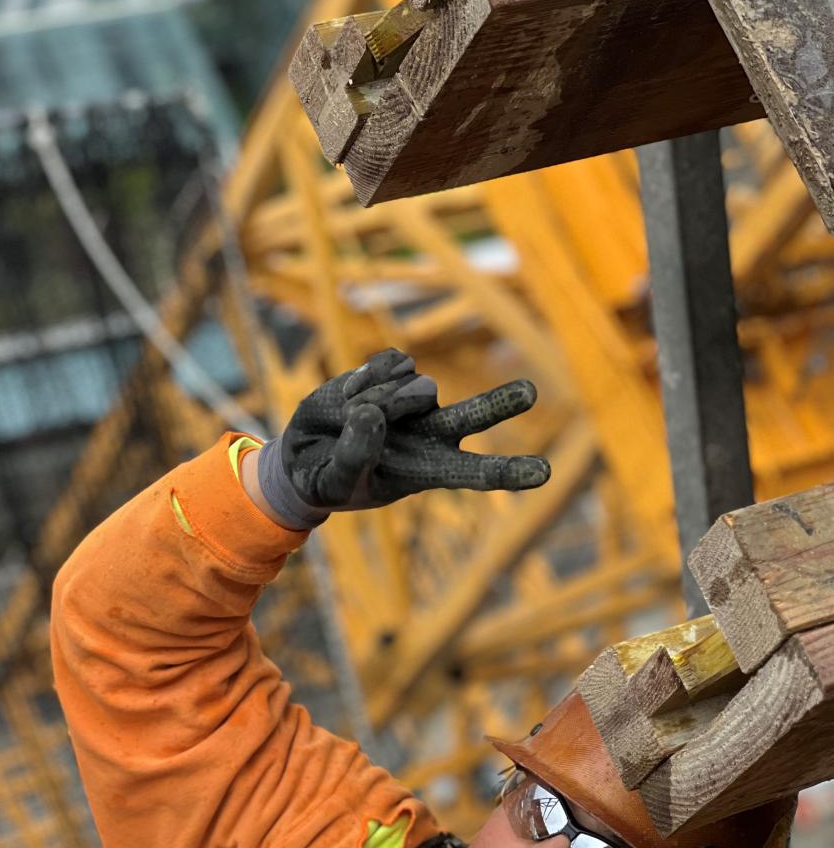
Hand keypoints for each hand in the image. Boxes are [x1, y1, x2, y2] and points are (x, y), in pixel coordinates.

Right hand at [254, 349, 549, 527]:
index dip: (508, 472)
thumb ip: (354, 456)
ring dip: (378, 401)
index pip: (474, 473)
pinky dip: (363, 380)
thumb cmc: (324, 480)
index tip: (543, 473)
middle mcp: (430, 433)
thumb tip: (372, 413)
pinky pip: (390, 365)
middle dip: (500, 403)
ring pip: (413, 388)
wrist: (303, 454)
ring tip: (347, 420)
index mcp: (426, 471)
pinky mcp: (392, 374)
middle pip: (474, 415)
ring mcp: (412, 401)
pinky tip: (348, 398)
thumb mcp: (333, 482)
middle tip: (529, 392)